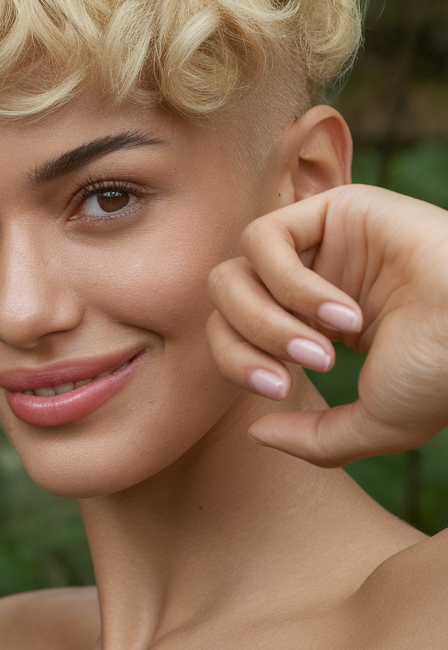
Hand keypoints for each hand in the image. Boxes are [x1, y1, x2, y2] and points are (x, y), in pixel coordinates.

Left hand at [206, 184, 447, 466]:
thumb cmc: (443, 375)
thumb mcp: (375, 424)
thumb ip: (313, 440)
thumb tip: (256, 433)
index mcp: (314, 323)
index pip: (234, 333)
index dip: (237, 364)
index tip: (280, 390)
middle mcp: (312, 278)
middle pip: (224, 299)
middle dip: (246, 343)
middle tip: (304, 366)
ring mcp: (322, 242)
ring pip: (236, 268)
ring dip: (268, 318)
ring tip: (323, 346)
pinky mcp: (335, 208)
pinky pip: (266, 238)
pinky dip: (289, 284)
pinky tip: (339, 310)